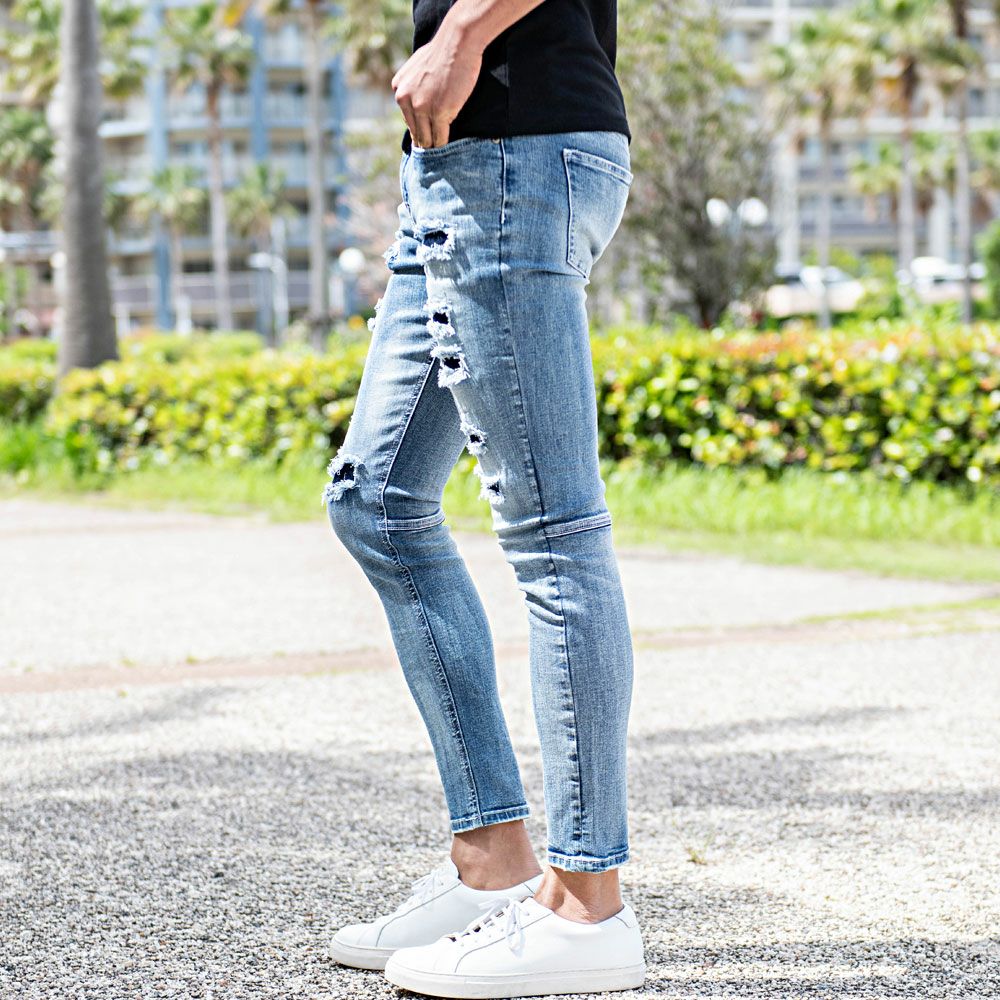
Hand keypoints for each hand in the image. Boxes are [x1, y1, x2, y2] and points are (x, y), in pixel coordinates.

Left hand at [392, 23, 483, 148]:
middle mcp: (405, 100)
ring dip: (434, 145)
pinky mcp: (439, 113)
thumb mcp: (417, 68)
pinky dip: (444, 144)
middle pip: (416, 132)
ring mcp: (422, 108)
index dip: (420, 128)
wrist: (458, 42)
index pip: (408, 119)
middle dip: (425, 140)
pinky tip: (448, 146)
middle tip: (434, 149)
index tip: (427, 136)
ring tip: (440, 152)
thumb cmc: (443, 51)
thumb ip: (413, 86)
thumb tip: (417, 104)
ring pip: (426, 139)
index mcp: (399, 89)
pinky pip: (440, 138)